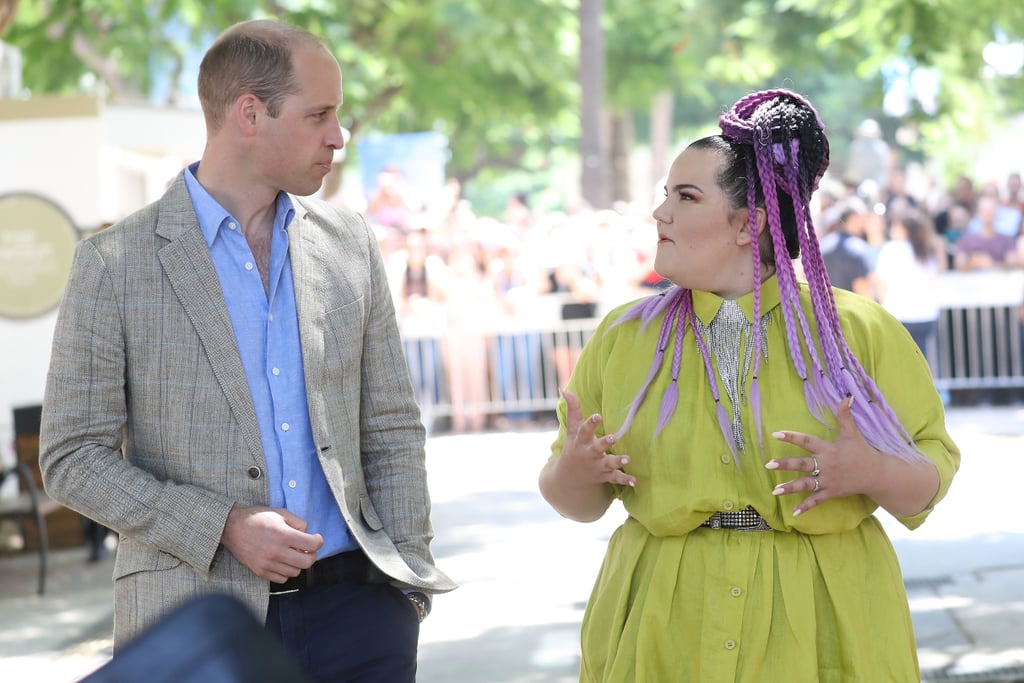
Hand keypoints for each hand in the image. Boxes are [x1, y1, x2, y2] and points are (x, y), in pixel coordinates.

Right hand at [220, 504, 323, 582]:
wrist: (232, 527)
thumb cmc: (257, 518)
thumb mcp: (280, 513)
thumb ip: (298, 522)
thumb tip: (308, 533)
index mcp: (283, 535)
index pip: (312, 544)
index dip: (318, 541)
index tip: (316, 539)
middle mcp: (276, 551)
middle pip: (307, 562)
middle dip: (311, 555)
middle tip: (307, 549)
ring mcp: (268, 563)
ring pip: (295, 572)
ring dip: (298, 564)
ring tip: (293, 554)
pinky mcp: (260, 571)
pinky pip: (282, 579)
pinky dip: (286, 571)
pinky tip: (283, 562)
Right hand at [559, 389, 634, 488]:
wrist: (569, 478)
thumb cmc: (573, 446)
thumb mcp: (572, 429)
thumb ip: (573, 409)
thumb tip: (565, 389)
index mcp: (581, 441)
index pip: (584, 431)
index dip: (591, 423)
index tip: (598, 415)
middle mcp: (589, 454)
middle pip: (597, 448)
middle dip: (605, 443)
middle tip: (614, 437)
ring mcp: (597, 466)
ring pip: (608, 464)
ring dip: (618, 462)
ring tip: (628, 459)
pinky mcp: (605, 476)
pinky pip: (615, 478)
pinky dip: (625, 479)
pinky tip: (635, 481)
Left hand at [765, 397, 882, 516]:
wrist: (877, 474)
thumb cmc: (862, 452)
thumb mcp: (853, 433)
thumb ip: (845, 416)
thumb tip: (846, 397)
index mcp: (828, 449)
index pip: (807, 441)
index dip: (792, 437)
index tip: (776, 434)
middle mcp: (826, 465)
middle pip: (803, 464)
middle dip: (786, 464)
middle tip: (768, 464)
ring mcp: (828, 480)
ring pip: (806, 484)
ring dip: (790, 487)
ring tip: (774, 490)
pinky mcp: (832, 492)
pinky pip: (817, 500)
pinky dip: (806, 507)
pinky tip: (793, 513)